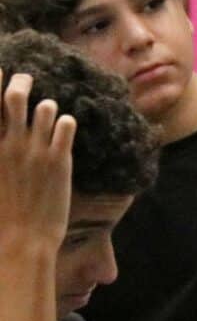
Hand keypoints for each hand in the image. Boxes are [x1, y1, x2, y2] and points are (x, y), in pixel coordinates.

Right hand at [0, 72, 75, 249]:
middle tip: (25, 80)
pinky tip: (62, 130)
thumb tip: (2, 139)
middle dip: (21, 83)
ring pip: (45, 107)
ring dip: (46, 107)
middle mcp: (9, 144)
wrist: (21, 240)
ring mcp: (36, 150)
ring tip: (45, 113)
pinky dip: (65, 123)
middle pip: (16, 96)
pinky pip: (67, 124)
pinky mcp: (60, 160)